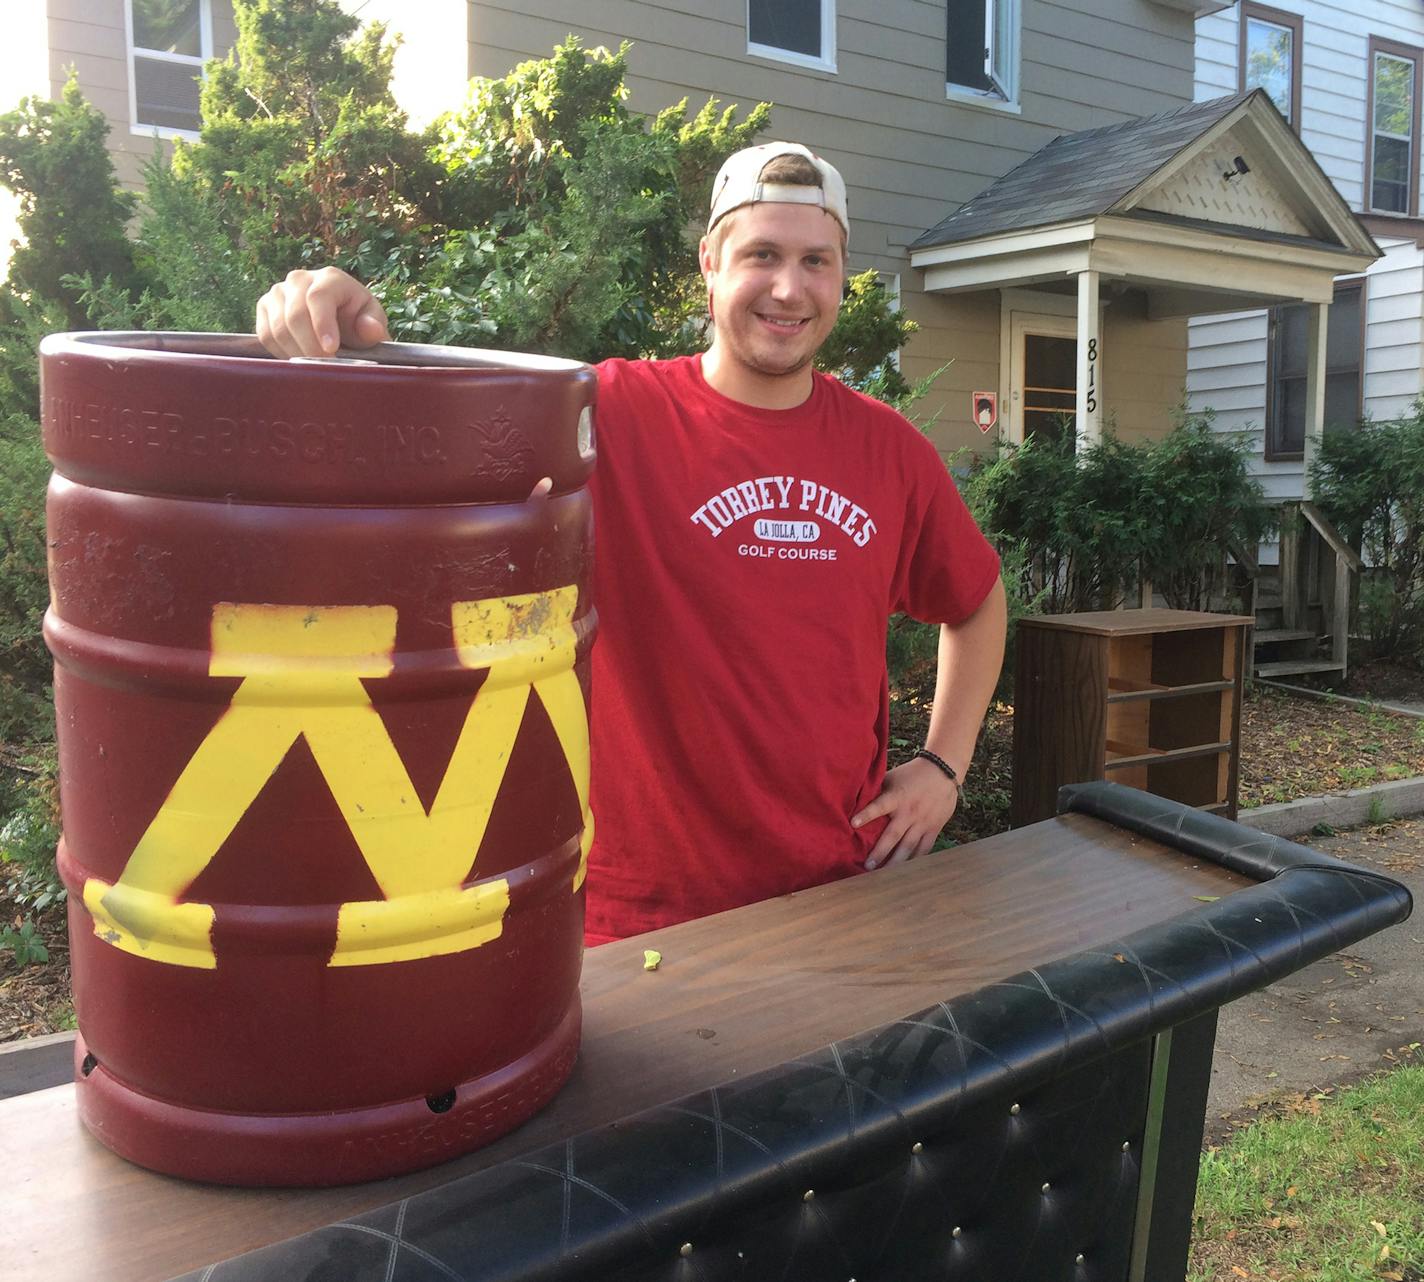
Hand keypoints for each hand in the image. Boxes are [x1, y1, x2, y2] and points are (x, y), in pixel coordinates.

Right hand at [255, 267, 389, 357]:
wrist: (340, 323)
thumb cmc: (359, 323)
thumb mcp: (372, 324)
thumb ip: (372, 327)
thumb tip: (372, 330)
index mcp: (330, 278)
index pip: (319, 297)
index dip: (322, 325)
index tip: (331, 350)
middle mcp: (299, 279)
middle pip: (295, 315)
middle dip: (310, 347)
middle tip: (324, 368)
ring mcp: (278, 292)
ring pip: (278, 328)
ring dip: (296, 353)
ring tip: (314, 368)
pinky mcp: (264, 308)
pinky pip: (266, 335)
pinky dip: (281, 353)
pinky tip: (299, 360)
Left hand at [851, 757, 958, 869]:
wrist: (943, 771)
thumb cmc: (911, 774)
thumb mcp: (892, 777)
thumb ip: (878, 790)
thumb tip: (855, 799)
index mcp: (897, 797)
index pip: (879, 806)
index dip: (867, 814)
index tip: (853, 824)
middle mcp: (909, 812)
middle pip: (893, 835)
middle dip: (880, 852)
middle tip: (867, 866)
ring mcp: (923, 822)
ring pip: (908, 847)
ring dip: (895, 862)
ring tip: (884, 875)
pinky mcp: (934, 828)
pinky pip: (924, 848)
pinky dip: (914, 860)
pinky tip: (905, 871)